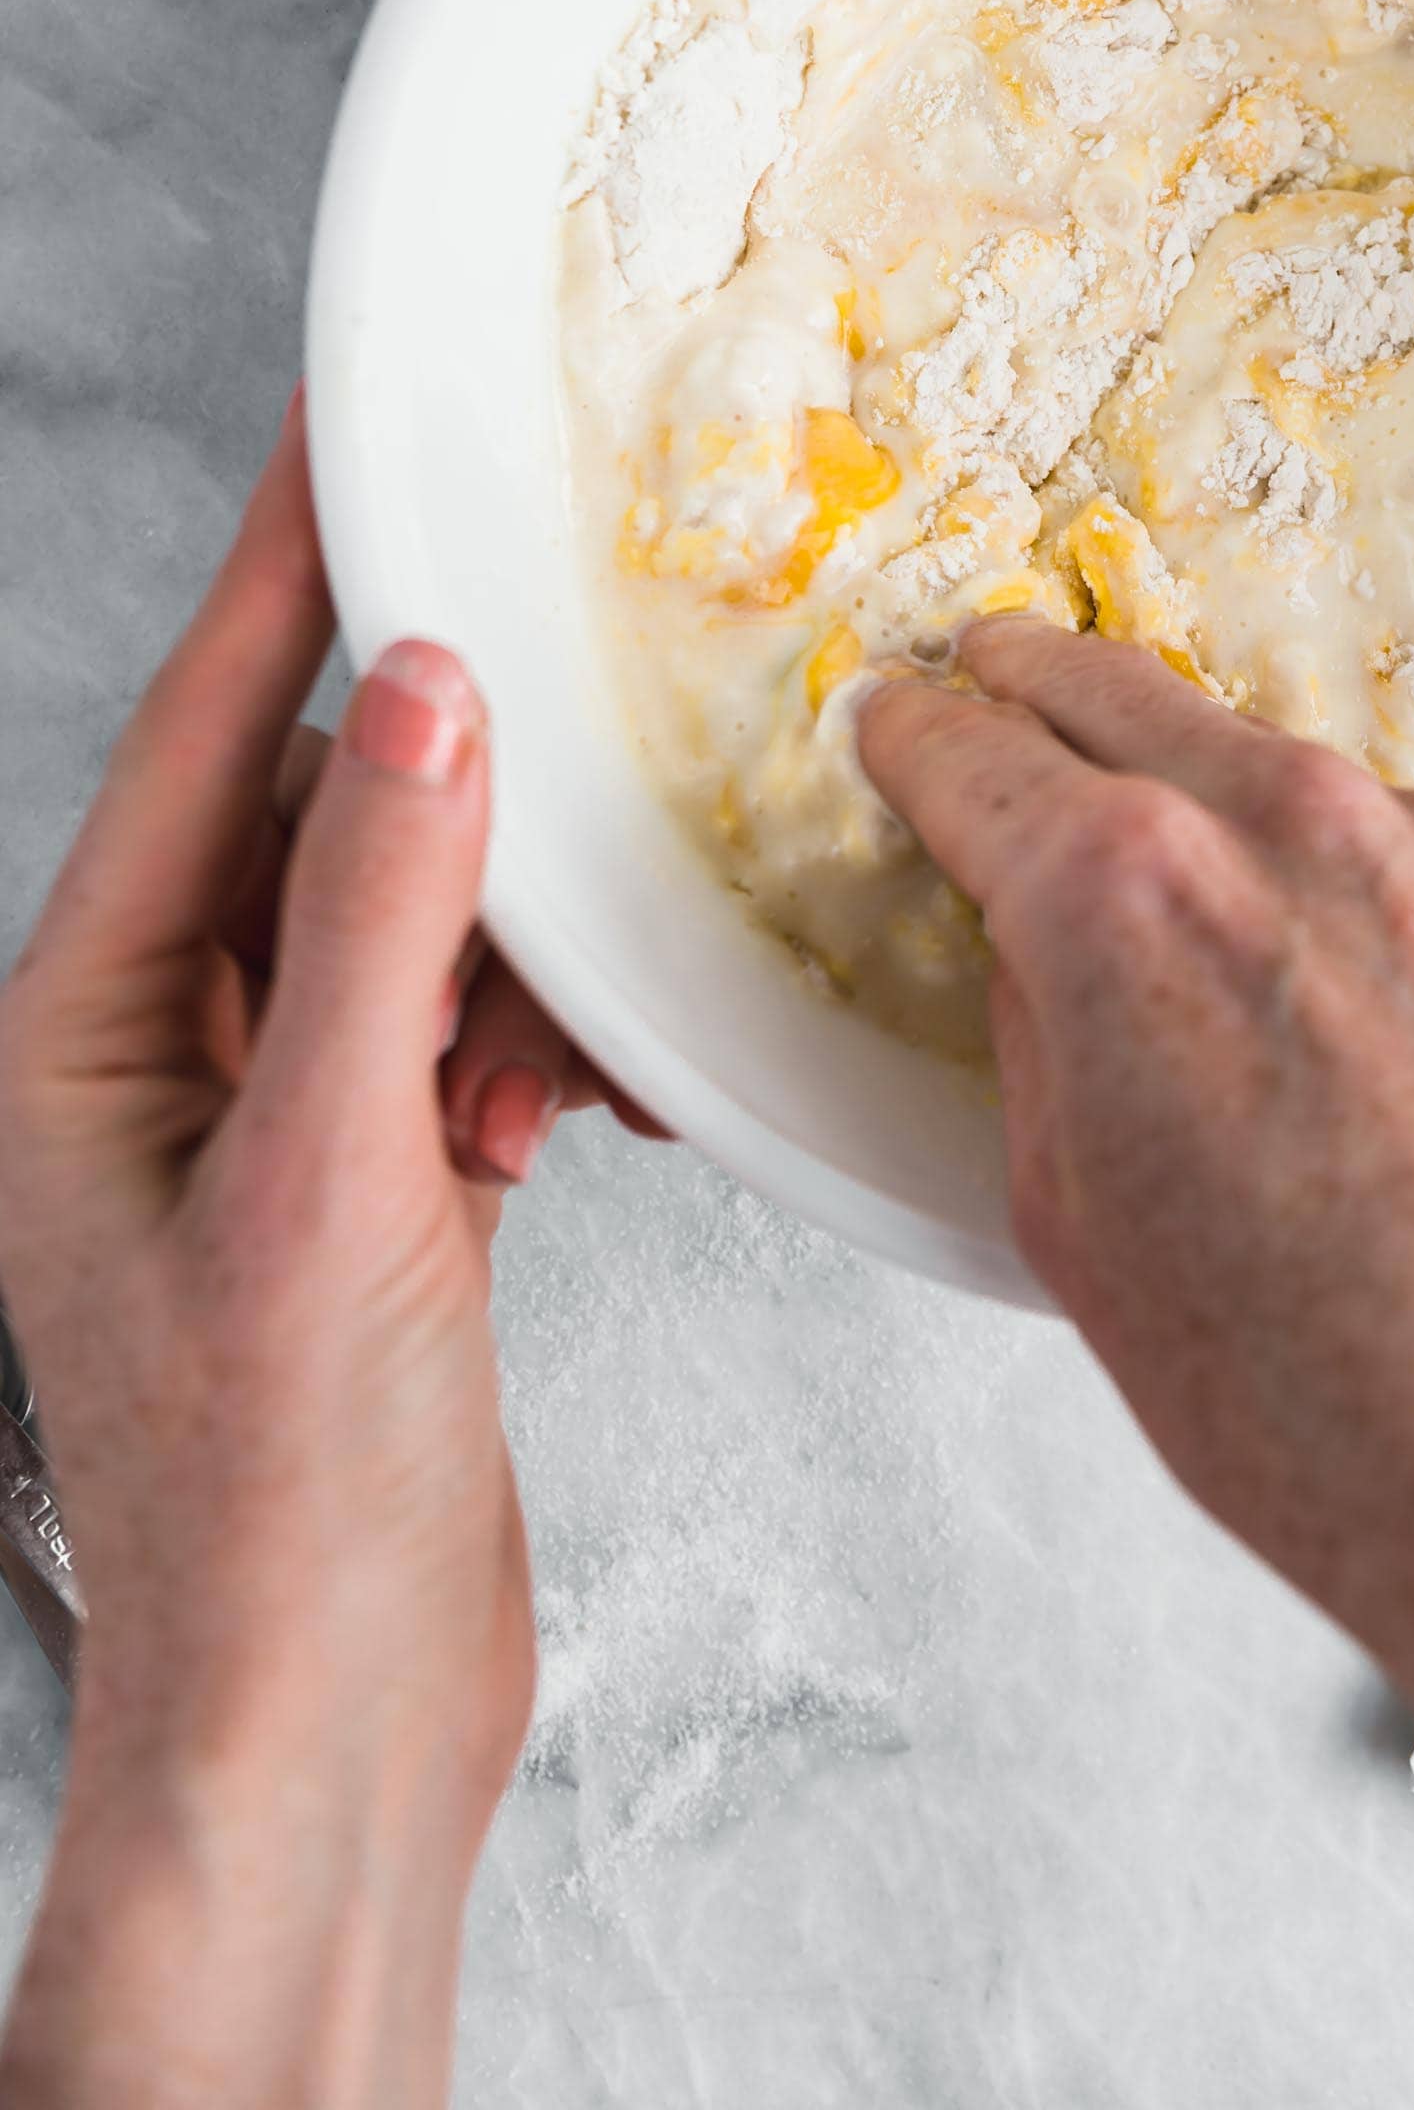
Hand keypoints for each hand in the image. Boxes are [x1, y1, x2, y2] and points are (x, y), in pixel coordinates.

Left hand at [0, 399, 620, 2109]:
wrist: (328, 1735)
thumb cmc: (274, 1509)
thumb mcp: (334, 1188)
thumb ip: (383, 924)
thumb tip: (424, 694)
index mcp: (88, 1028)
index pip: (199, 734)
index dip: (286, 568)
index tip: (351, 422)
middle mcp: (167, 1049)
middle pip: (330, 816)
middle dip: (459, 841)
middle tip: (549, 884)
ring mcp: (275, 1113)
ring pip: (424, 917)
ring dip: (514, 975)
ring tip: (540, 1104)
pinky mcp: (376, 1174)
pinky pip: (473, 1018)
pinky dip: (542, 1046)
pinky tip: (582, 1124)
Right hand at [861, 621, 1413, 2109]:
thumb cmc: (1325, 1408)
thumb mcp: (1075, 1232)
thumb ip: (1036, 1036)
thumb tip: (1037, 948)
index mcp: (1126, 900)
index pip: (976, 756)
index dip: (916, 740)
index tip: (901, 726)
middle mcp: (1292, 828)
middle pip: (1125, 698)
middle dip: (1040, 688)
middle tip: (997, 675)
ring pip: (1288, 780)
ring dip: (1227, 812)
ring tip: (1208, 922)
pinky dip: (1374, 900)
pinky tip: (1373, 1025)